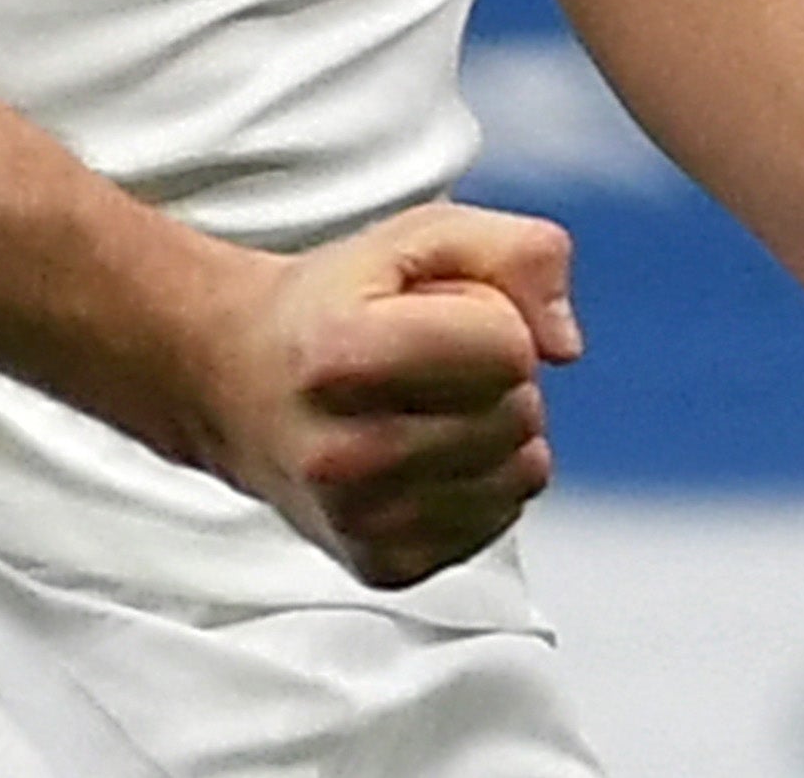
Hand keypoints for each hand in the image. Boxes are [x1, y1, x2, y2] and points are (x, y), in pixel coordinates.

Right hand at [191, 201, 580, 587]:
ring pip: (521, 474)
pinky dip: (482, 483)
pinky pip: (498, 521)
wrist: (237, 382)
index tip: (435, 315)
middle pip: (519, 412)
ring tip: (424, 405)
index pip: (509, 347)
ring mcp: (361, 522)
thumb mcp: (420, 238)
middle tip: (426, 361)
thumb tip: (565, 346)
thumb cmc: (336, 304)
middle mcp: (344, 454)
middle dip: (497, 374)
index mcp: (342, 357)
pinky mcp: (383, 565)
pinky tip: (427, 454)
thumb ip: (516, 253)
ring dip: (495, 430)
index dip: (493, 315)